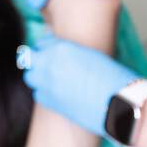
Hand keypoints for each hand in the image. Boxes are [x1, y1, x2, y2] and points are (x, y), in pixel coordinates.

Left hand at [18, 33, 138, 137]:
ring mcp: (47, 84)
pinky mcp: (50, 102)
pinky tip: (58, 95)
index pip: (42, 43)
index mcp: (61, 48)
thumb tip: (61, 55)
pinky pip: (38, 95)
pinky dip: (44, 94)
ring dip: (38, 78)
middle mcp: (49, 64)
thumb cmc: (112, 77)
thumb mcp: (90, 55)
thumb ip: (71, 52)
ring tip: (54, 81)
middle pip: (29, 59)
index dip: (46, 48)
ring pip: (30, 78)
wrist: (118, 103)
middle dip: (37, 62)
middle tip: (49, 67)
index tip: (51, 53)